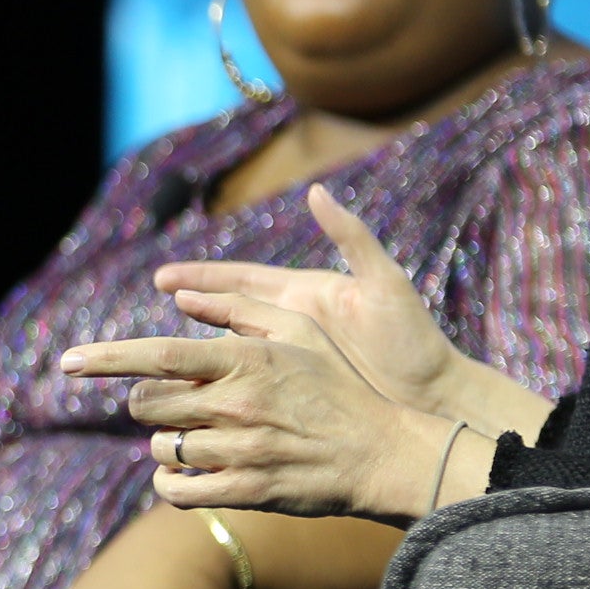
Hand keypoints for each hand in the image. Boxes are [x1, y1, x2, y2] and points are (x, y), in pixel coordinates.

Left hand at [63, 289, 460, 524]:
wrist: (384, 452)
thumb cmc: (339, 386)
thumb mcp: (301, 331)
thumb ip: (240, 309)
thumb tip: (181, 296)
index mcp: (246, 359)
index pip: (158, 354)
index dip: (106, 358)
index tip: (68, 362)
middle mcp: (237, 403)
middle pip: (147, 404)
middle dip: (149, 405)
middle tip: (177, 405)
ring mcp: (241, 450)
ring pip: (161, 448)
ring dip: (168, 444)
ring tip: (201, 438)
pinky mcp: (246, 490)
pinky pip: (176, 491)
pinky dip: (170, 484)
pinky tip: (187, 475)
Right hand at [149, 184, 478, 417]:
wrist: (436, 396)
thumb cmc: (413, 342)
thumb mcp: (384, 284)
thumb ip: (351, 238)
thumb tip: (316, 192)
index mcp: (308, 294)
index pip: (242, 280)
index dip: (202, 278)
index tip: (163, 278)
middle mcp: (296, 321)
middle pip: (228, 308)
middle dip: (190, 299)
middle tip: (154, 292)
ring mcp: (296, 357)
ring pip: (234, 346)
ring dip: (197, 344)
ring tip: (159, 350)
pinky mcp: (301, 388)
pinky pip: (251, 380)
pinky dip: (220, 379)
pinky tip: (197, 389)